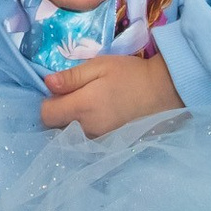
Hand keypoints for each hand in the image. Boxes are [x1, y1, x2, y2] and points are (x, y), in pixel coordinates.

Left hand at [40, 53, 183, 136]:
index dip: (48, 102)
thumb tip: (47, 83)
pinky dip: (87, 130)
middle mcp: (87, 129)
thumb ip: (72, 77)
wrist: (164, 92)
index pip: (46, 114)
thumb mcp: (100, 66)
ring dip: (73, 123)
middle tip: (76, 96)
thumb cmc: (131, 75)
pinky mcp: (110, 144)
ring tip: (91, 105)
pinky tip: (100, 117)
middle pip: (57, 127)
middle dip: (60, 113)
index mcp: (82, 107)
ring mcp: (99, 140)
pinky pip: (88, 140)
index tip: (60, 92)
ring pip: (72, 135)